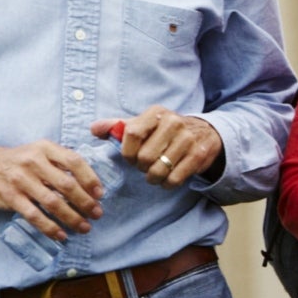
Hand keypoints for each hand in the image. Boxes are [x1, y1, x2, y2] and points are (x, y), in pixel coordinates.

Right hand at [0, 141, 103, 241]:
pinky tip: (61, 235)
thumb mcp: (37, 152)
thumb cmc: (16, 161)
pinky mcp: (11, 197)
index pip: (74, 161)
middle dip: (86, 203)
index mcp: (44, 148)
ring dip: (72, 218)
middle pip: (67, 185)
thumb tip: (88, 184)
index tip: (100, 194)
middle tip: (97, 214)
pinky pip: (35, 215)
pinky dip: (50, 227)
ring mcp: (21, 180)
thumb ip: (59, 162)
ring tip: (84, 227)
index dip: (91, 179)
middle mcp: (33, 162)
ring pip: (53, 203)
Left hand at [96, 109, 223, 188]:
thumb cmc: (165, 131)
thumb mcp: (143, 123)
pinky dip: (167, 183)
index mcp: (155, 113)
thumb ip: (116, 126)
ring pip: (159, 170)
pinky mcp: (198, 155)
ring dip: (153, 178)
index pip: (132, 133)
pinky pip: (174, 178)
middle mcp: (173, 122)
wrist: (204, 132)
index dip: (127, 152)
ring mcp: (188, 138)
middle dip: (141, 167)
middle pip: (145, 156)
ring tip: (155, 173)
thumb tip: (93, 129)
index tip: (130, 157)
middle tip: (145, 166)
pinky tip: (168, 177)